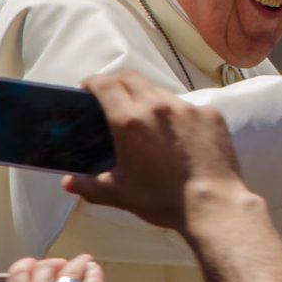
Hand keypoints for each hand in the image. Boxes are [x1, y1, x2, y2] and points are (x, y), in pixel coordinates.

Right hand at [5, 253, 104, 281]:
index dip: (27, 267)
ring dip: (77, 264)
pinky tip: (96, 270)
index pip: (18, 274)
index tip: (32, 267)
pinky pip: (92, 281)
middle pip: (45, 268)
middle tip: (59, 266)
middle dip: (53, 264)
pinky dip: (94, 273)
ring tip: (83, 262)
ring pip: (70, 270)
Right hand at [65, 71, 247, 233]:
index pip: (105, 84)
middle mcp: (158, 106)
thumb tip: (68, 183)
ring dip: (148, 100)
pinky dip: (178, 116)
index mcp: (130, 121)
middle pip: (131, 78)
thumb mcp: (120, 194)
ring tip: (148, 122)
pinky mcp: (210, 114)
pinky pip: (188, 107)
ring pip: (160, 92)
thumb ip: (89, 186)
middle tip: (112, 97)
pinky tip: (179, 137)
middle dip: (116, 82)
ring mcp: (187, 107)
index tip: (87, 88)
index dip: (92, 82)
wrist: (213, 204)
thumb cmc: (163, 200)